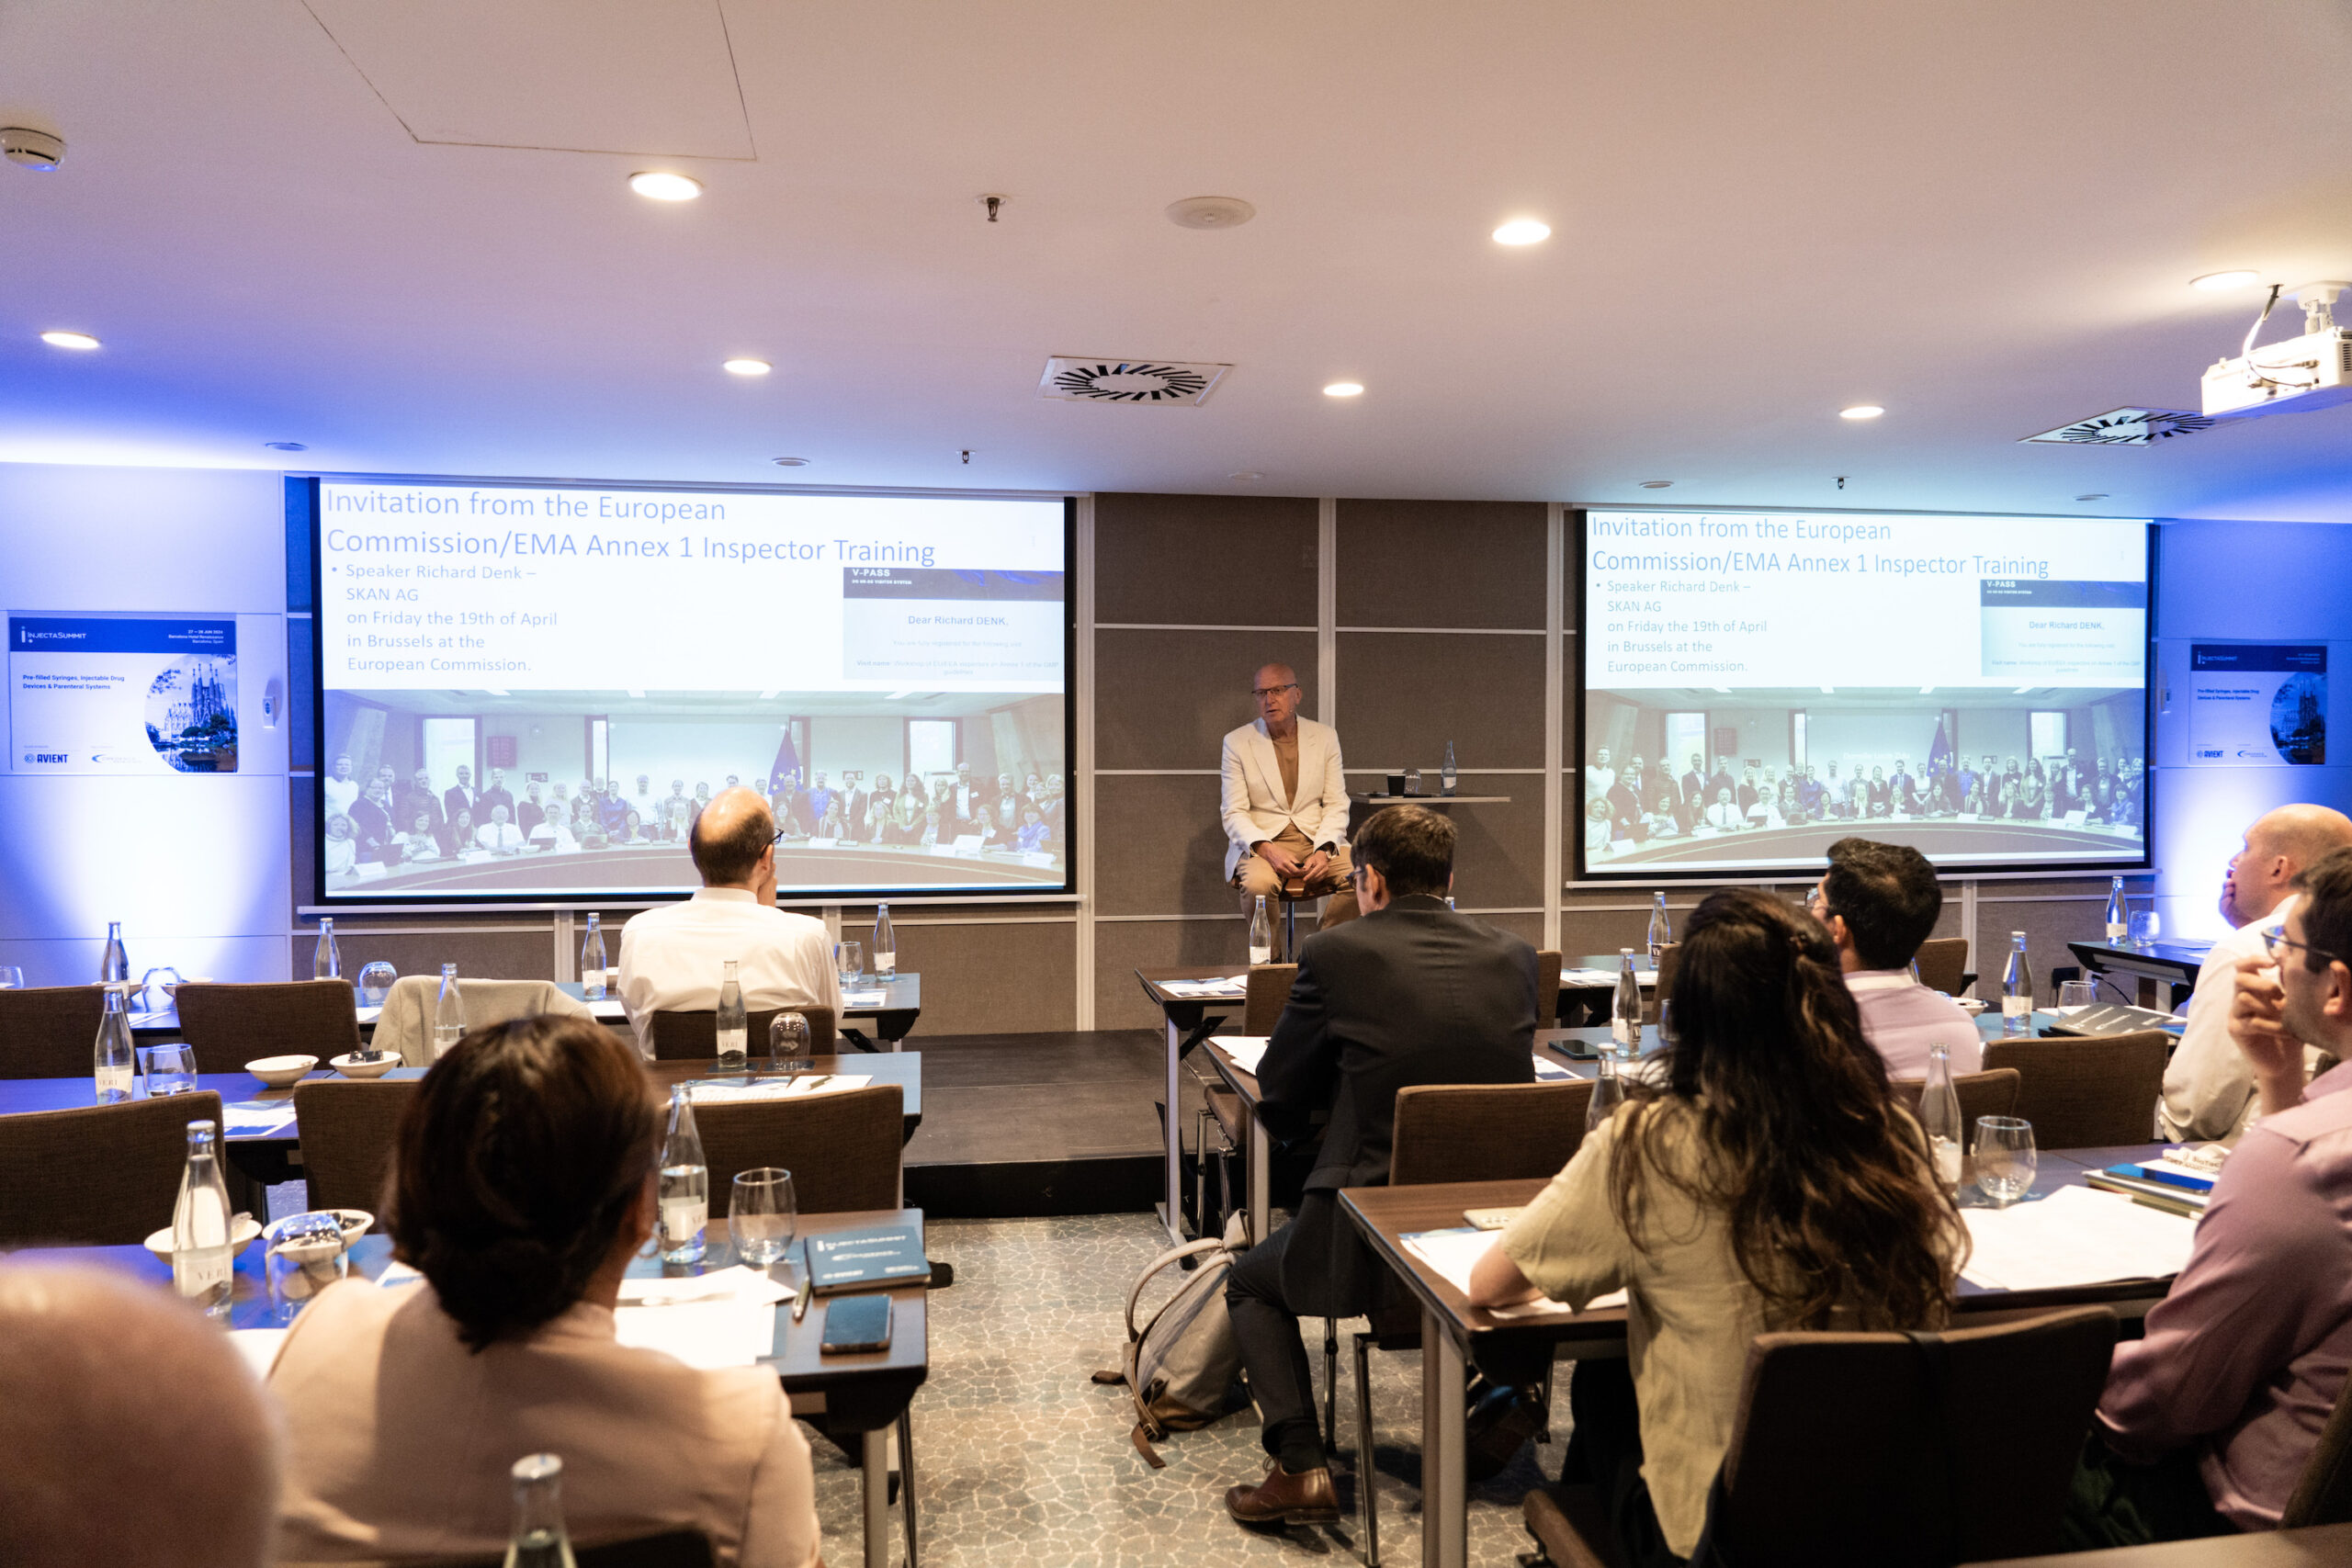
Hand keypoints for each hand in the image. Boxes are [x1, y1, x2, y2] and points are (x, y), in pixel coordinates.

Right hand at [1253, 840, 1301, 878]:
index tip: (1305, 871)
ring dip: (1294, 875)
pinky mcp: (1276, 871)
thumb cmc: (1279, 851)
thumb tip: (1301, 866)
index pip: (1296, 870)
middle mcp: (1282, 866)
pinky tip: (1292, 873)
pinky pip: (1284, 875)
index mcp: (1286, 861)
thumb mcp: (1289, 854)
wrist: (1268, 851)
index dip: (1302, 872)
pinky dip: (1289, 875)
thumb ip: (1295, 861)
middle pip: (1293, 874)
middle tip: (1303, 873)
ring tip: (1299, 874)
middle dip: (1299, 874)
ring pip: (1289, 876)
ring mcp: (1278, 869)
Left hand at [1299, 849, 1330, 884]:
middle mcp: (1325, 869)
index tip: (1304, 879)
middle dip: (1309, 879)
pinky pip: (1319, 880)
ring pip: (1318, 879)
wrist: (1322, 858)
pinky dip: (1314, 881)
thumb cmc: (1315, 859)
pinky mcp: (1325, 876)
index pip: (1314, 872)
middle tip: (1304, 881)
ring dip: (1311, 881)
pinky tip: (1310, 881)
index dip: (1309, 876)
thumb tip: (1304, 870)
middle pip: (1316, 876)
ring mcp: (1326, 873)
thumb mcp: (1310, 860)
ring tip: (1306, 881)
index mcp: (1322, 864)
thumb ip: (1307, 865)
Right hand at [2227, 953, 2305, 1115]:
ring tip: (2285, 1017)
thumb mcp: (2291, 1003)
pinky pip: (2251, 1022)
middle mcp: (2240, 998)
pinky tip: (2284, 1031)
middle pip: (2239, 979)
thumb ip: (2287, 983)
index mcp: (2252, 988)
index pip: (2243, 966)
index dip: (2254, 960)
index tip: (2271, 963)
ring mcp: (2236, 1014)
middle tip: (2278, 994)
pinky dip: (2271, 1025)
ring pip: (2243, 998)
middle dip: (2261, 983)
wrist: (2284, 1060)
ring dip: (2269, 1006)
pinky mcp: (2237, 1030)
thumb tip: (2286, 958)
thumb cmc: (2288, 1028)